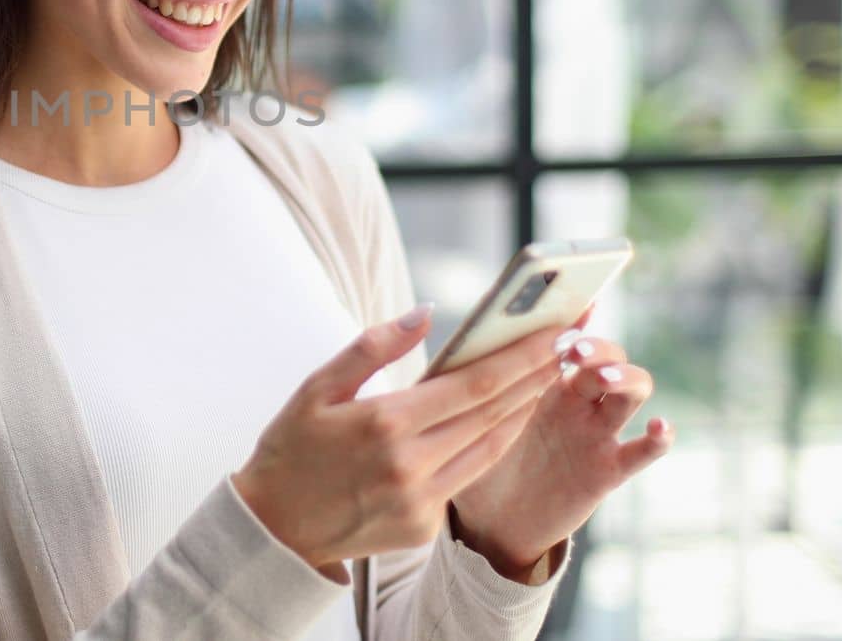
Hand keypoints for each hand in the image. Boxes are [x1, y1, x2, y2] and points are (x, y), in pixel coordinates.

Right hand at [230, 305, 571, 582]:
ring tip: (548, 377)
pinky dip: (491, 445)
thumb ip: (373, 347)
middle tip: (567, 346)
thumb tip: (425, 313)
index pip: (474, 384)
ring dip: (524, 411)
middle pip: (494, 413)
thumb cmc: (291, 448)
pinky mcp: (424, 527)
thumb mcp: (317, 387)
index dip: (521, 357)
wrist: (274, 528)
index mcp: (384, 423)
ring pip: (491, 448)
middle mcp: (411, 465)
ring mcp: (421, 502)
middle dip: (535, 376)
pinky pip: (468, 477)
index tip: (552, 332)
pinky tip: (505, 420)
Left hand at [449, 307, 674, 579]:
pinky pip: (643, 451)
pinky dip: (659, 438)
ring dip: (625, 378)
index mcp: (539, 375)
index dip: (571, 316)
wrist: (486, 520)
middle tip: (572, 350)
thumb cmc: (469, 456)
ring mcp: (596, 429)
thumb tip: (421, 315)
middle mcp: (574, 396)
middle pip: (605, 354)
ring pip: (631, 389)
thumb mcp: (460, 411)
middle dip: (595, 346)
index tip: (566, 305)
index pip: (567, 333)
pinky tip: (658, 427)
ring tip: (603, 380)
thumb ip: (456, 370)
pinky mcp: (607, 468)